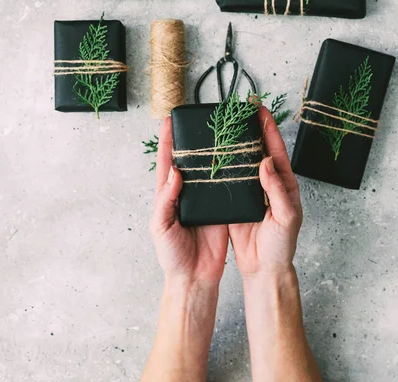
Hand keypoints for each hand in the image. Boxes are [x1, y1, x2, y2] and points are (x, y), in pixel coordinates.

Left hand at [151, 117, 228, 284]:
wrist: (195, 277)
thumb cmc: (172, 255)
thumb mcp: (161, 227)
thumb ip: (165, 201)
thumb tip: (173, 172)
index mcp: (168, 195)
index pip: (166, 162)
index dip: (167, 141)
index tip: (169, 120)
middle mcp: (186, 193)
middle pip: (189, 160)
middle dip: (192, 140)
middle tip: (200, 121)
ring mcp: (204, 200)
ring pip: (209, 170)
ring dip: (213, 153)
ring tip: (219, 133)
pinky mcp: (221, 208)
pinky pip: (225, 186)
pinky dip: (229, 172)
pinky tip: (236, 159)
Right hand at [228, 106, 302, 277]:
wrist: (264, 268)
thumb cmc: (281, 246)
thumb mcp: (286, 218)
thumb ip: (277, 191)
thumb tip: (267, 162)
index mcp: (283, 183)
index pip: (275, 149)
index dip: (268, 128)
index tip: (259, 109)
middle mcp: (266, 183)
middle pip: (257, 149)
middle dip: (250, 129)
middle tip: (239, 110)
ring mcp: (250, 191)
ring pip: (241, 161)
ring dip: (234, 144)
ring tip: (224, 126)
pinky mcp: (235, 202)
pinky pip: (228, 179)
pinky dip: (221, 165)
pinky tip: (212, 155)